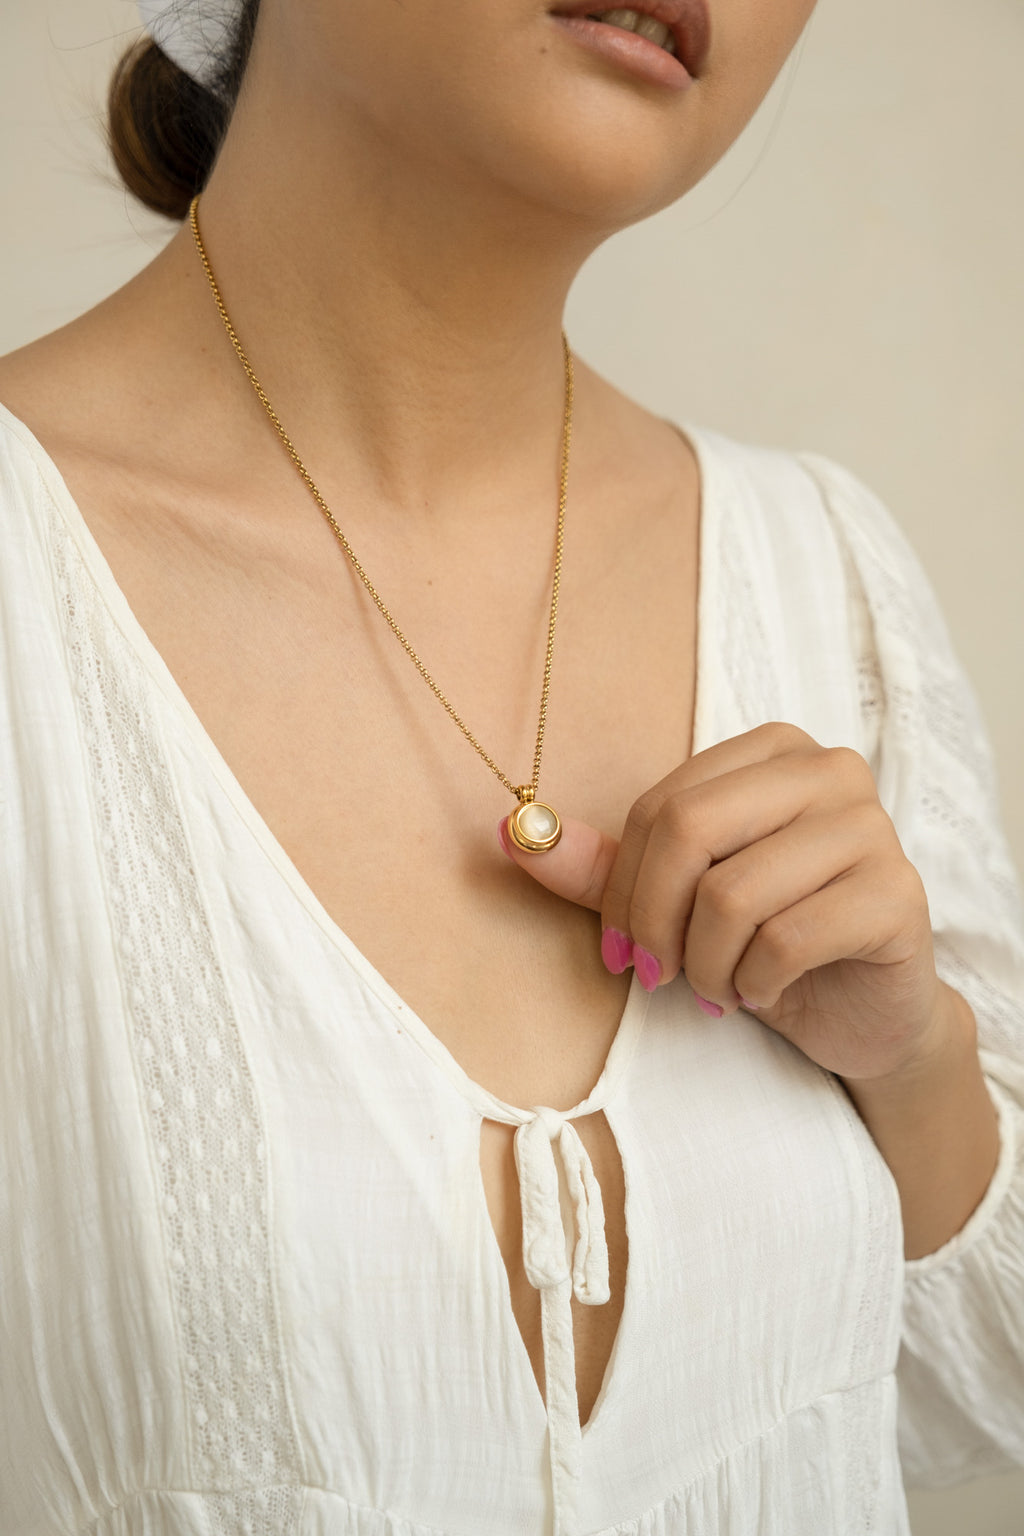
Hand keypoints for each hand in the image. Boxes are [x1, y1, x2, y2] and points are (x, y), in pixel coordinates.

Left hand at [500, 723, 952, 1083]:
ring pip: (735, 894)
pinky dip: (754, 984)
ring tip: (720, 987)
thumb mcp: (676, 903)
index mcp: (774, 750)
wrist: (861, 1014)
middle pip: (691, 830)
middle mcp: (830, 769)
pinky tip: (765, 992)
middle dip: (654, 921)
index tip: (618, 949)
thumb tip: (512, 834)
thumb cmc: (764, 943)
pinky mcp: (899, 895)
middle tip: (656, 975)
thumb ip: (603, 869)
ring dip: (706, 965)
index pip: (663, 803)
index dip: (622, 884)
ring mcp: (872, 827)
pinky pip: (786, 939)